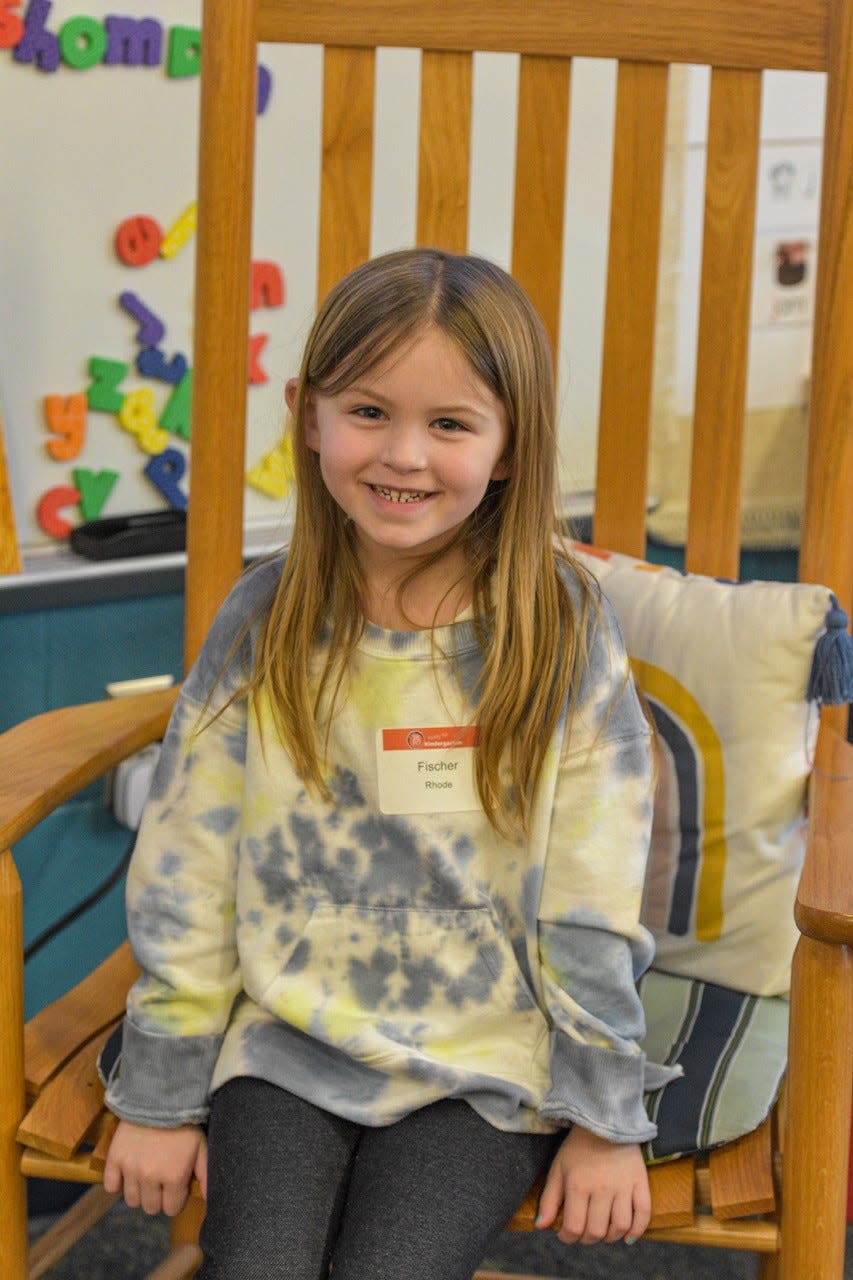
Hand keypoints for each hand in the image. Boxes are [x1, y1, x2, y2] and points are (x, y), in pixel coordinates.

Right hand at [103, 1119, 207, 1216]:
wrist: (158, 1098)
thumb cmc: (183, 1124)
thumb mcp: (201, 1147)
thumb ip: (206, 1175)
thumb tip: (210, 1200)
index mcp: (174, 1178)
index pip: (172, 1209)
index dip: (176, 1198)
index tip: (176, 1184)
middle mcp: (150, 1178)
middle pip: (150, 1208)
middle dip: (157, 1197)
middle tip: (160, 1179)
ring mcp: (130, 1170)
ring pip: (131, 1200)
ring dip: (139, 1191)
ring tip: (145, 1174)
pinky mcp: (114, 1160)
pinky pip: (111, 1187)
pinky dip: (118, 1183)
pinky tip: (128, 1172)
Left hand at [535, 1126, 649, 1244]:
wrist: (604, 1121)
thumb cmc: (578, 1148)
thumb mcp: (558, 1168)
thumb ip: (548, 1199)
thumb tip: (540, 1226)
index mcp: (578, 1185)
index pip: (573, 1227)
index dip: (567, 1237)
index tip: (566, 1233)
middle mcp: (602, 1188)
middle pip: (596, 1231)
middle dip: (587, 1238)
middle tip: (584, 1232)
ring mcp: (623, 1186)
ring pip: (620, 1226)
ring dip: (610, 1237)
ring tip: (604, 1232)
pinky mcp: (640, 1182)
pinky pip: (644, 1214)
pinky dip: (637, 1230)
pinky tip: (627, 1235)